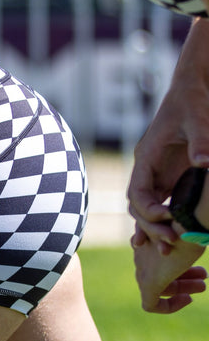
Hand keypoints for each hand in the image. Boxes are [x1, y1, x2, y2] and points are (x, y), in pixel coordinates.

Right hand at [129, 36, 208, 246]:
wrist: (195, 88)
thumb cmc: (193, 101)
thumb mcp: (198, 119)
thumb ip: (201, 141)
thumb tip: (205, 163)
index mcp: (147, 157)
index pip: (137, 191)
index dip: (147, 209)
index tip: (167, 220)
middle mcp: (149, 169)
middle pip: (139, 205)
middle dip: (151, 226)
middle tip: (171, 243)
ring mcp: (160, 174)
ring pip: (149, 209)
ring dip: (156, 229)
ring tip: (168, 252)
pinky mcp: (173, 177)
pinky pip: (165, 205)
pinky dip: (166, 223)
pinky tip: (174, 240)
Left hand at [133, 224, 207, 312]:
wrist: (183, 227)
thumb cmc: (187, 230)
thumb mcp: (185, 234)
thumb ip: (182, 238)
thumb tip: (194, 233)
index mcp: (146, 244)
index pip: (155, 259)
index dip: (177, 264)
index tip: (196, 267)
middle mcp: (141, 258)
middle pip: (159, 273)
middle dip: (184, 277)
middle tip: (204, 278)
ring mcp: (143, 272)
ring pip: (159, 287)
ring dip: (183, 287)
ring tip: (203, 285)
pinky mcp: (148, 283)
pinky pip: (151, 304)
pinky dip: (169, 305)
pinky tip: (188, 299)